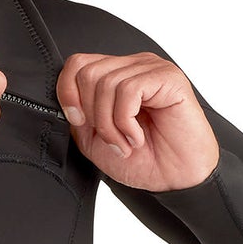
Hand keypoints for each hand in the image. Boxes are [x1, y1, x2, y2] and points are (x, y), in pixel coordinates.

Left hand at [55, 52, 219, 191]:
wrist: (175, 180)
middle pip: (87, 71)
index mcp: (116, 76)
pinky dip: (126, 122)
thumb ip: (79, 118)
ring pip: (106, 83)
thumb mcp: (96, 142)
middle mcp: (132, 67)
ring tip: (127, 143)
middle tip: (112, 139)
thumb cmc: (144, 160)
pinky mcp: (167, 77)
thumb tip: (67, 102)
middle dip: (92, 114)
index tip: (79, 122)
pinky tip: (138, 137)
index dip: (68, 92)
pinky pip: (129, 90)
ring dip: (111, 125)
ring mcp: (150, 68)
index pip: (78, 63)